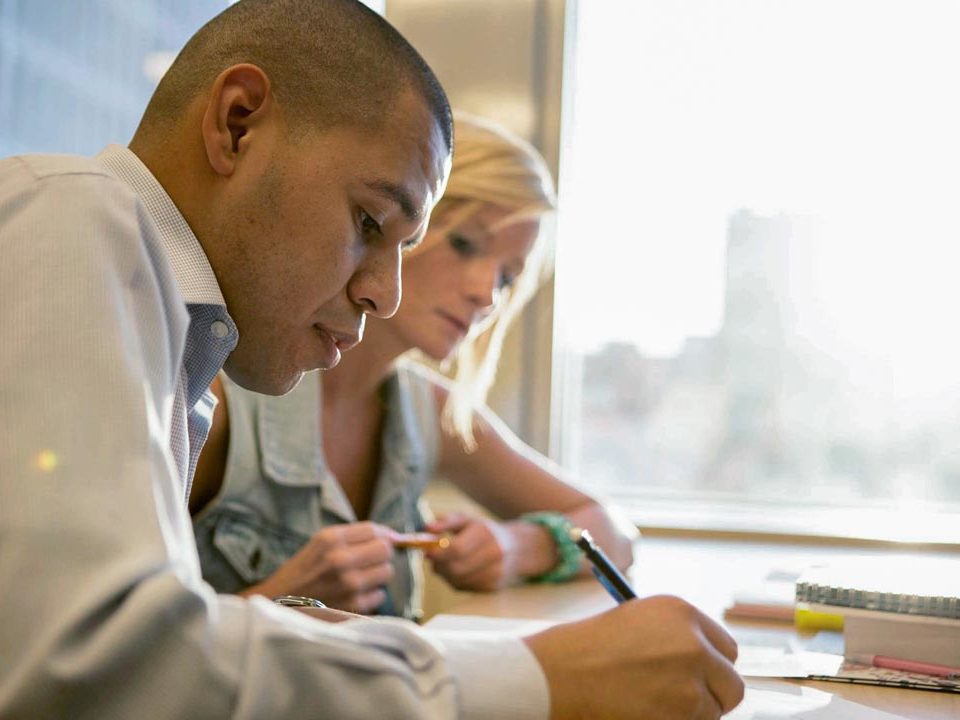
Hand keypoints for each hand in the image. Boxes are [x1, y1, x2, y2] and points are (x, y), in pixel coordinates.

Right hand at [242, 522, 394, 613]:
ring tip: (359, 578)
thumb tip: (395, 536)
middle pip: (385, 550)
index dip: (382, 535)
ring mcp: (348, 584)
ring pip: (387, 572)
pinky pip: (379, 595)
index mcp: (331, 538)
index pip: (374, 530)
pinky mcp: (353, 606)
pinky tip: (354, 595)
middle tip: (370, 561)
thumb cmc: (302, 572)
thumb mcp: (320, 543)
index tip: (382, 541)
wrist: (278, 605)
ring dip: (377, 575)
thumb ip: (355, 536)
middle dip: (381, 554)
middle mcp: (340, 559)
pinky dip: (370, 595)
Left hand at [425, 513, 525, 590]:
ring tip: (446, 564)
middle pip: (456, 568)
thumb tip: (427, 529)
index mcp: (486, 533)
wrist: (516, 548)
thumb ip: (446, 521)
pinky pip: (465, 588)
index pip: (457, 549)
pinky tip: (458, 571)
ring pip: (458, 581)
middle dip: (439, 565)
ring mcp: (496, 572)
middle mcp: (494, 553)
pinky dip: (455, 581)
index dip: (438, 553)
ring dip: (445, 574)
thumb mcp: (468, 521)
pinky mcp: (494, 587)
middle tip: (434, 559)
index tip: (427, 552)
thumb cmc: (484, 532)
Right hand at [524, 595, 743, 719]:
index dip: (711, 666)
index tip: (699, 677)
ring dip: (690, 715)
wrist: (557, 675)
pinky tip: (646, 713)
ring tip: (650, 705)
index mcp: (681, 612)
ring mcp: (690, 683)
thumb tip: (706, 663)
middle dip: (711, 696)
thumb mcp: (636, 622)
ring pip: (713, 713)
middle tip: (682, 700)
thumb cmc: (586, 649)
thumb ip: (676, 636)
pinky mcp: (683, 714)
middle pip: (731, 684)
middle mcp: (694, 644)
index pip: (726, 648)